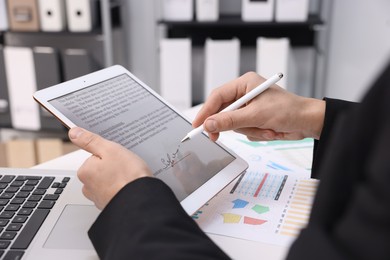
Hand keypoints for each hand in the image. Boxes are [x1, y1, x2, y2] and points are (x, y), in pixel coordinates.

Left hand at [69, 127, 151, 209]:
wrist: (141, 199)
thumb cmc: (128, 176)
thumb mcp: (110, 150)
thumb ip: (90, 141)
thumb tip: (74, 133)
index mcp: (85, 171)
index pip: (95, 156)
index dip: (109, 154)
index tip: (118, 157)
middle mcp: (88, 187)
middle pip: (100, 169)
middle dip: (112, 167)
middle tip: (125, 166)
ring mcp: (99, 198)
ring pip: (108, 181)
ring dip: (117, 178)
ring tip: (129, 177)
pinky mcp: (110, 204)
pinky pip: (115, 191)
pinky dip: (121, 188)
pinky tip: (130, 185)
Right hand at [193, 72, 325, 141]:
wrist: (308, 122)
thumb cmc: (288, 110)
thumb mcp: (256, 115)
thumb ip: (230, 120)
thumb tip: (209, 125)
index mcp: (244, 84)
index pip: (217, 96)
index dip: (206, 111)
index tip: (197, 125)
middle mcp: (245, 94)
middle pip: (223, 112)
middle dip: (229, 125)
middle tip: (216, 138)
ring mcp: (250, 108)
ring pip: (234, 124)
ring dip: (249, 131)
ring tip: (265, 129)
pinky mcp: (254, 120)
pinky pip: (244, 131)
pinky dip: (255, 134)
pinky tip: (269, 131)